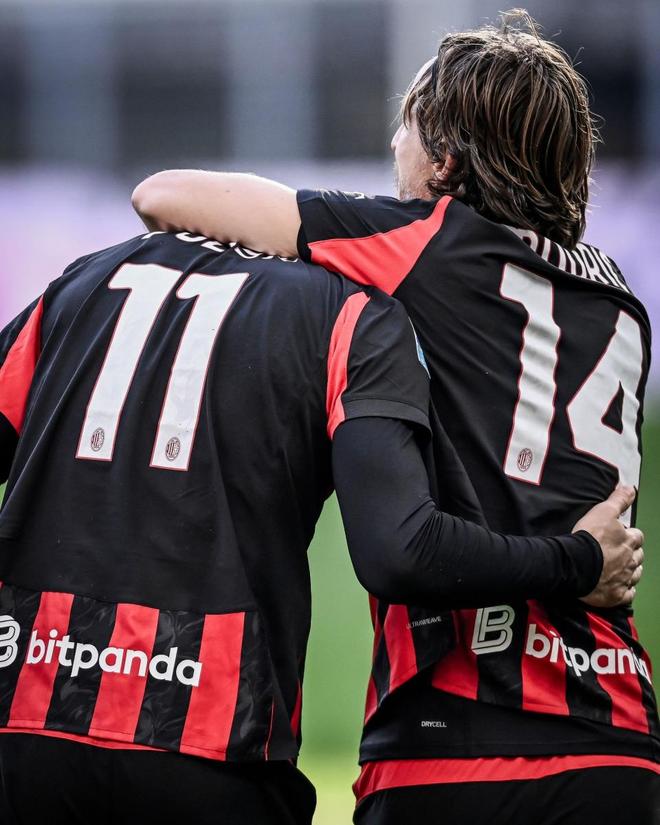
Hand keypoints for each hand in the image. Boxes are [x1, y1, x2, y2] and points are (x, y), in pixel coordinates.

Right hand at [573, 486, 643, 608]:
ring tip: (619, 569)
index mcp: (628, 541)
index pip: (637, 536)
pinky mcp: (616, 595)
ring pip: (635, 575)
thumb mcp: (603, 511)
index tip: (621, 534)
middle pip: (638, 556)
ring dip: (630, 572)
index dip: (629, 535)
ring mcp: (624, 579)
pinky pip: (627, 595)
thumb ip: (618, 500)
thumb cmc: (587, 537)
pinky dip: (625, 591)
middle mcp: (629, 561)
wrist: (574, 564)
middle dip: (631, 553)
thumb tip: (630, 489)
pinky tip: (619, 587)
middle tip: (618, 552)